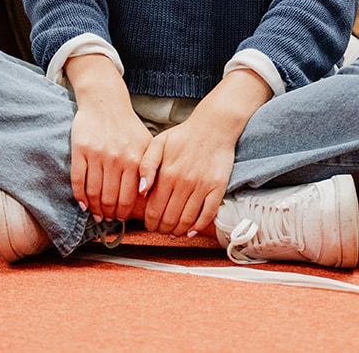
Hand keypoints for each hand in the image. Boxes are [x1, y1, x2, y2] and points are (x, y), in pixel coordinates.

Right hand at [69, 91, 151, 222]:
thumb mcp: (146, 145)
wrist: (105, 102)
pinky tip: (83, 204)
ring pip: (93, 192)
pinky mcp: (80, 149)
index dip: (123, 214)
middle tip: (107, 219)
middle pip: (110, 199)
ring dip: (94, 208)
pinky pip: (78, 180)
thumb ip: (149, 169)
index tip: (120, 219)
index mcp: (135, 160)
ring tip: (95, 213)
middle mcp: (117, 158)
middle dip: (108, 214)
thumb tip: (145, 197)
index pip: (128, 198)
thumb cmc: (128, 127)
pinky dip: (79, 196)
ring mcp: (97, 154)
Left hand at [136, 113, 240, 236]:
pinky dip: (198, 226)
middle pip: (169, 218)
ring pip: (187, 220)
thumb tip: (141, 191)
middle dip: (162, 229)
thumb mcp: (158, 143)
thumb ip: (146, 165)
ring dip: (178, 230)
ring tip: (173, 232)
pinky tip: (191, 230)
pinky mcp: (217, 188)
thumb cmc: (184, 136)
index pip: (154, 209)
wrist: (213, 126)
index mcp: (167, 173)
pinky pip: (208, 214)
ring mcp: (202, 186)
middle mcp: (184, 182)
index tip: (149, 224)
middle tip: (160, 230)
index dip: (149, 222)